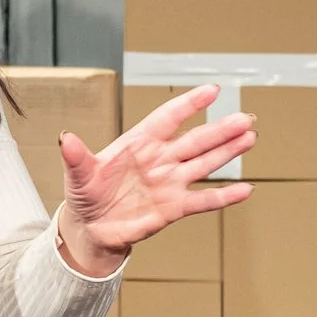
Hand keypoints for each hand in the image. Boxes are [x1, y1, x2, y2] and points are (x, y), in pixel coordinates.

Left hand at [57, 85, 257, 271]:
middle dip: (220, 129)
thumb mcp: (77, 174)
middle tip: (245, 117)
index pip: (167, 118)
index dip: (189, 104)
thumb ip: (77, 157)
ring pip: (204, 164)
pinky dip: (223, 196)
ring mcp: (169, 182)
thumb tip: (67, 138)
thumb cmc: (86, 193)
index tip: (213, 90)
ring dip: (226, 152)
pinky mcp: (173, 208)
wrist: (91, 227)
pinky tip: (245, 189)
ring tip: (249, 138)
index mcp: (138, 143)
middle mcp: (160, 160)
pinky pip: (202, 200)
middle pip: (195, 140)